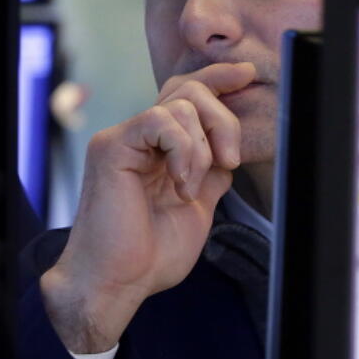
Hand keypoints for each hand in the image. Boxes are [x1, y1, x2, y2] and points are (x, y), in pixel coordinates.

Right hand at [40, 62, 255, 352]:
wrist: (119, 283)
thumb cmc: (150, 255)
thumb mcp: (197, 208)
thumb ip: (210, 175)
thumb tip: (229, 151)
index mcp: (157, 148)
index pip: (186, 95)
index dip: (217, 78)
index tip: (246, 75)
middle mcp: (138, 137)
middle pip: (188, 90)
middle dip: (222, 119)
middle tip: (231, 159)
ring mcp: (124, 138)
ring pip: (180, 105)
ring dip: (201, 149)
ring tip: (190, 188)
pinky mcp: (112, 145)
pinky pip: (160, 121)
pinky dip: (182, 150)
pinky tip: (179, 182)